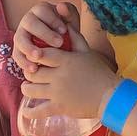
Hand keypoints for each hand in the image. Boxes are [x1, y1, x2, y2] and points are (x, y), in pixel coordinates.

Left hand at [13, 2, 117, 118]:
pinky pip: (38, 110)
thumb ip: (75, 38)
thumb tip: (66, 24)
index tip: (33, 57)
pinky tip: (26, 111)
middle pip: (33, 72)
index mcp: (66, 60)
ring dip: (26, 88)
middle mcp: (59, 75)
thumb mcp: (87, 52)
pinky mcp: (59, 107)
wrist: (110, 96)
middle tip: (30, 73)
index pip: (41, 54)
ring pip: (31, 90)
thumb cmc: (100, 72)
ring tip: (27, 87)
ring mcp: (57, 92)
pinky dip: (30, 112)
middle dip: (29, 72)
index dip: (34, 55)